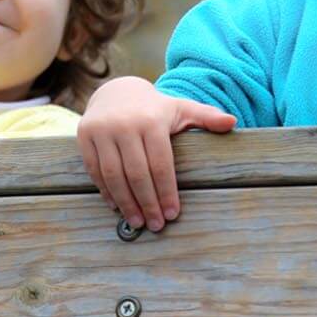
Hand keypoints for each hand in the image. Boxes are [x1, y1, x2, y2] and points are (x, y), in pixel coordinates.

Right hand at [76, 76, 235, 232]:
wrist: (116, 92)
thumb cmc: (154, 109)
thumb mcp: (181, 108)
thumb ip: (207, 117)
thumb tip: (232, 122)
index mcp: (151, 120)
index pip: (160, 164)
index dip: (166, 192)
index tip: (172, 214)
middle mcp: (124, 124)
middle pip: (137, 173)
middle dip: (147, 203)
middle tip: (156, 224)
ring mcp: (101, 130)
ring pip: (113, 175)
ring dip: (125, 203)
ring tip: (137, 222)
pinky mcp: (84, 136)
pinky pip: (94, 170)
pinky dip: (106, 192)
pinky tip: (117, 207)